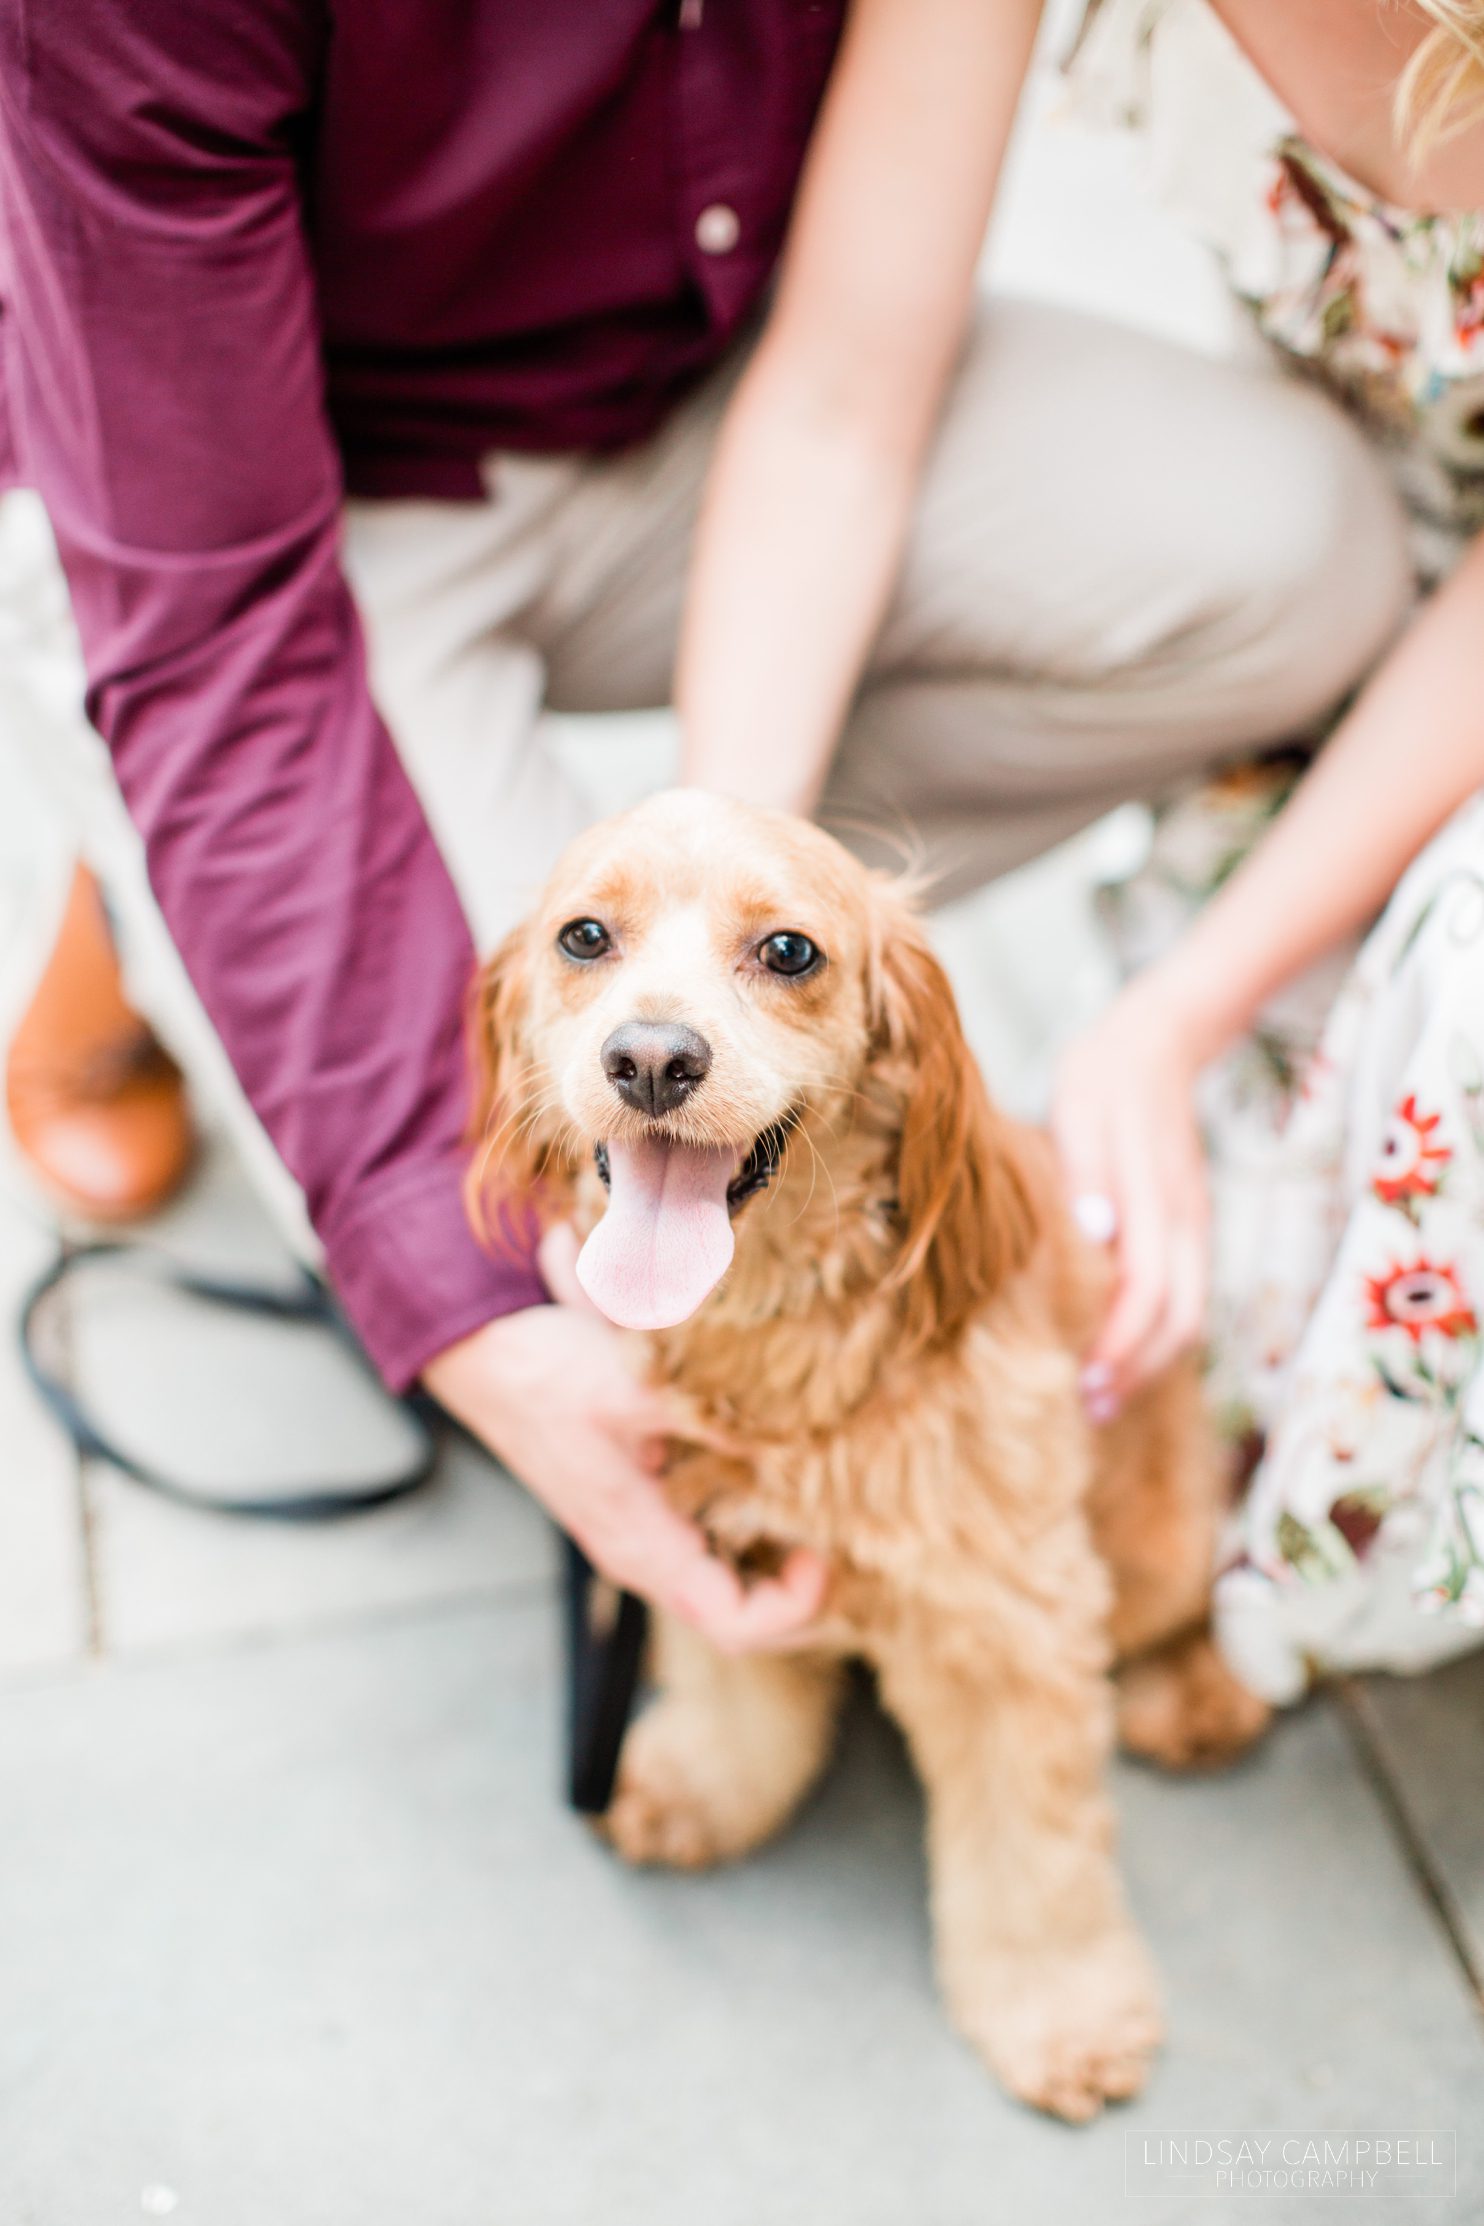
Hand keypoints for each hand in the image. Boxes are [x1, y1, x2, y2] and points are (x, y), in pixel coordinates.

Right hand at [422, 1225, 827, 1651]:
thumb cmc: (545, 1374)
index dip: (796, 1606)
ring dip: (778, 1556)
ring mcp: (641, 1532)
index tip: (826, 1550)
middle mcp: (643, 1554)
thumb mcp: (633, 1387)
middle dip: (801, 1591)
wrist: (484, 1354)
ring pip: (728, 1577)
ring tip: (823, 1505)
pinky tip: (777, 1473)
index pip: (736, 1625)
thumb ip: (711, 1415)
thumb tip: (794, 1437)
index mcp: (642, 1547)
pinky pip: (710, 1538)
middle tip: (845, 1532)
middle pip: (740, 1614)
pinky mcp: (640, 1502)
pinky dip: (751, 1522)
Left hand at [1051, 976, 1209, 1417]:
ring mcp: (1192, 1225)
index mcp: (1154, 1197)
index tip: (1085, 1381)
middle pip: (1181, 1319)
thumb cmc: (1102, 1075)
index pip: (1149, 1292)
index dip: (1121, 1345)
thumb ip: (1085, 1170)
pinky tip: (1121, 1350)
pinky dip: (1157, 1334)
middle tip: (1089, 1407)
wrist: (1157, 1039)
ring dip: (1150, 1361)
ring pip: (1190, 1313)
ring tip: (1102, 1393)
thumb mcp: (1077, 1108)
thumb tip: (1095, 1231)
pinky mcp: (1186, 1225)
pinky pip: (1184, 1294)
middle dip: (1139, 1371)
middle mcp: (1183, 1220)